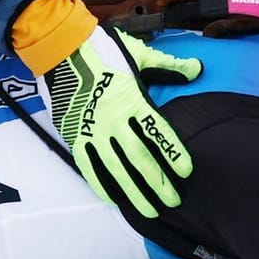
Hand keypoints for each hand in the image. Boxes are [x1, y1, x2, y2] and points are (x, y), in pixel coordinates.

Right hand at [36, 26, 200, 217]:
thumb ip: (169, 66)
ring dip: (134, 192)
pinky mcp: (75, 136)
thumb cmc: (102, 49)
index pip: (158, 133)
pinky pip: (89, 166)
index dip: (173, 154)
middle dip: (159, 182)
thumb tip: (197, 68)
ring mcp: (93, 131)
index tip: (186, 171)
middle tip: (173, 201)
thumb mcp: (140, 54)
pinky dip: (102, 184)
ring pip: (117, 168)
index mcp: (133, 100)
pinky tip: (115, 199)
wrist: (61, 48)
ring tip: (150, 210)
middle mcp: (114, 120)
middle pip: (141, 158)